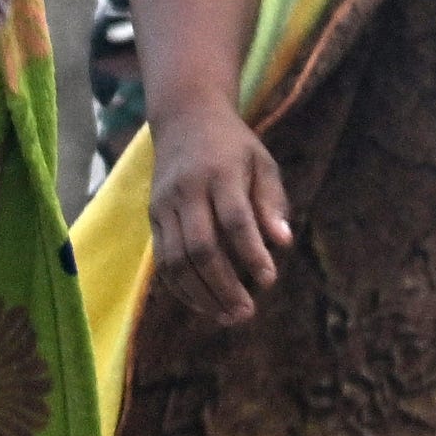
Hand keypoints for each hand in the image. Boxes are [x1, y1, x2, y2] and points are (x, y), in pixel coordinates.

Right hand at [147, 101, 293, 328]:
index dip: (251, 254)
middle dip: (223, 285)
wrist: (185, 119)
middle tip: (247, 313)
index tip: (269, 280)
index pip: (235, 220)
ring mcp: (165, 204)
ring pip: (176, 259)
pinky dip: (181, 288)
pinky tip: (203, 304)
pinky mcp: (153, 217)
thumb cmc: (233, 146)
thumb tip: (283, 243)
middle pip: (200, 246)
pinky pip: (162, 260)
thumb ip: (272, 202)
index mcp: (220, 172)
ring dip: (201, 294)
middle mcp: (187, 190)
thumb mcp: (262, 162)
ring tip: (227, 316)